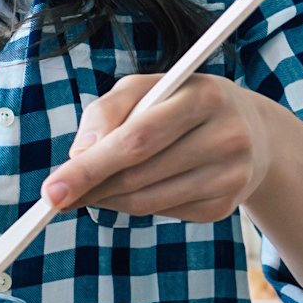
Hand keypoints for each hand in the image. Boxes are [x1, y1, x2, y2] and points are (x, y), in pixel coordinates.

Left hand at [41, 73, 284, 220]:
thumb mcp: (146, 88)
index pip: (137, 138)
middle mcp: (226, 137)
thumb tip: (78, 155)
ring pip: (148, 201)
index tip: (51, 190)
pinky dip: (135, 206)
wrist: (252, 131)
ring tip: (88, 191)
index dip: (90, 167)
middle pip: (140, 174)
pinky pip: (163, 213)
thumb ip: (106, 112)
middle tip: (57, 196)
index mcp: (205, 96)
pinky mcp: (226, 205)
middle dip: (91, 187)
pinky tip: (129, 191)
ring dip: (108, 200)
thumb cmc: (181, 102)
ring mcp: (231, 176)